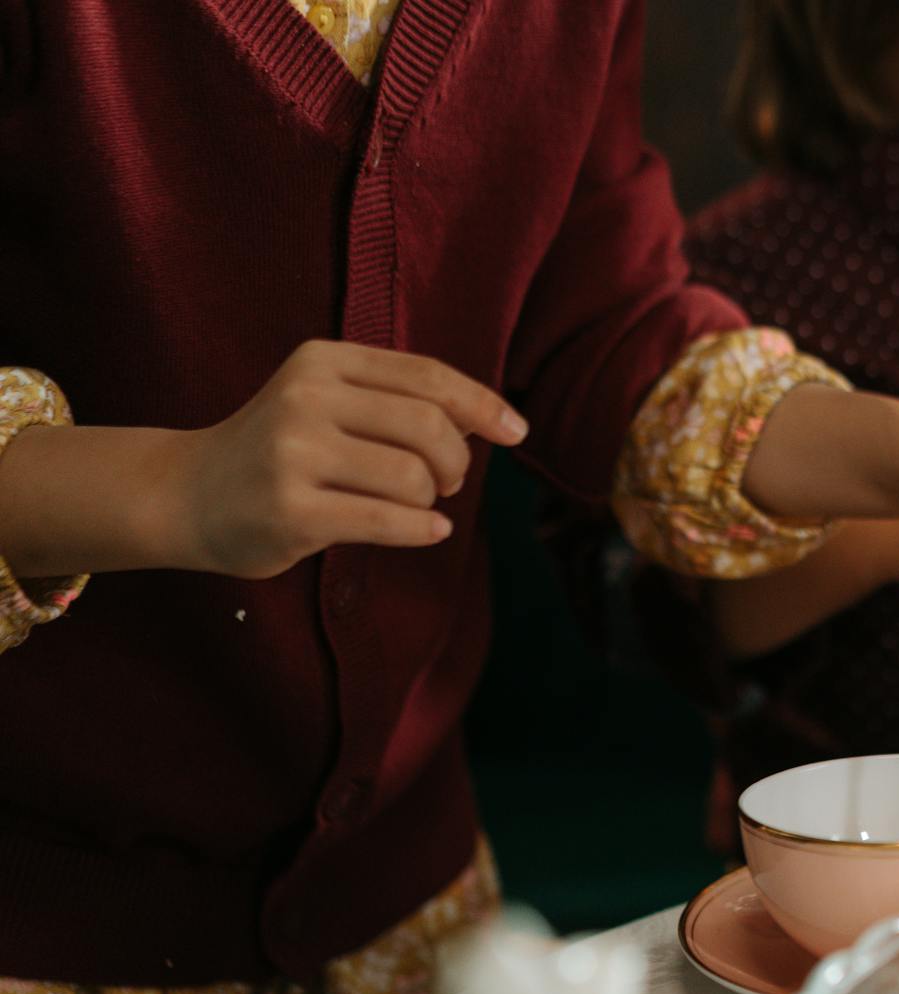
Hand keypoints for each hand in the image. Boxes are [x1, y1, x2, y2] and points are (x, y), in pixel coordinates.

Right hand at [169, 341, 527, 578]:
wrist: (186, 495)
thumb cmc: (280, 452)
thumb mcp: (328, 404)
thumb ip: (397, 403)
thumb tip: (487, 421)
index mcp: (323, 361)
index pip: (426, 376)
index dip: (482, 405)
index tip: (517, 432)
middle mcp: (306, 398)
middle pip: (429, 427)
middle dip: (456, 463)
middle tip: (447, 484)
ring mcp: (294, 453)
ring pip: (413, 477)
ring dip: (430, 501)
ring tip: (412, 507)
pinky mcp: (290, 510)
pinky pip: (387, 521)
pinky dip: (422, 530)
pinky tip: (429, 532)